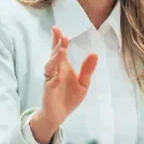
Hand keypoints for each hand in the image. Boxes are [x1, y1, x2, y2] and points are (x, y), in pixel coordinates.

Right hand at [30, 27, 97, 143]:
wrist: (58, 115)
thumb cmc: (69, 98)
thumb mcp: (83, 83)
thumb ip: (88, 70)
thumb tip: (94, 54)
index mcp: (63, 67)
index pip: (59, 50)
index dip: (57, 39)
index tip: (57, 29)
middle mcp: (55, 71)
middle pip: (54, 55)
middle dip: (57, 45)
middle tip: (62, 36)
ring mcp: (50, 80)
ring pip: (50, 66)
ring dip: (55, 58)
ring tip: (61, 50)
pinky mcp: (48, 91)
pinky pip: (51, 82)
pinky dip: (55, 78)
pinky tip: (59, 74)